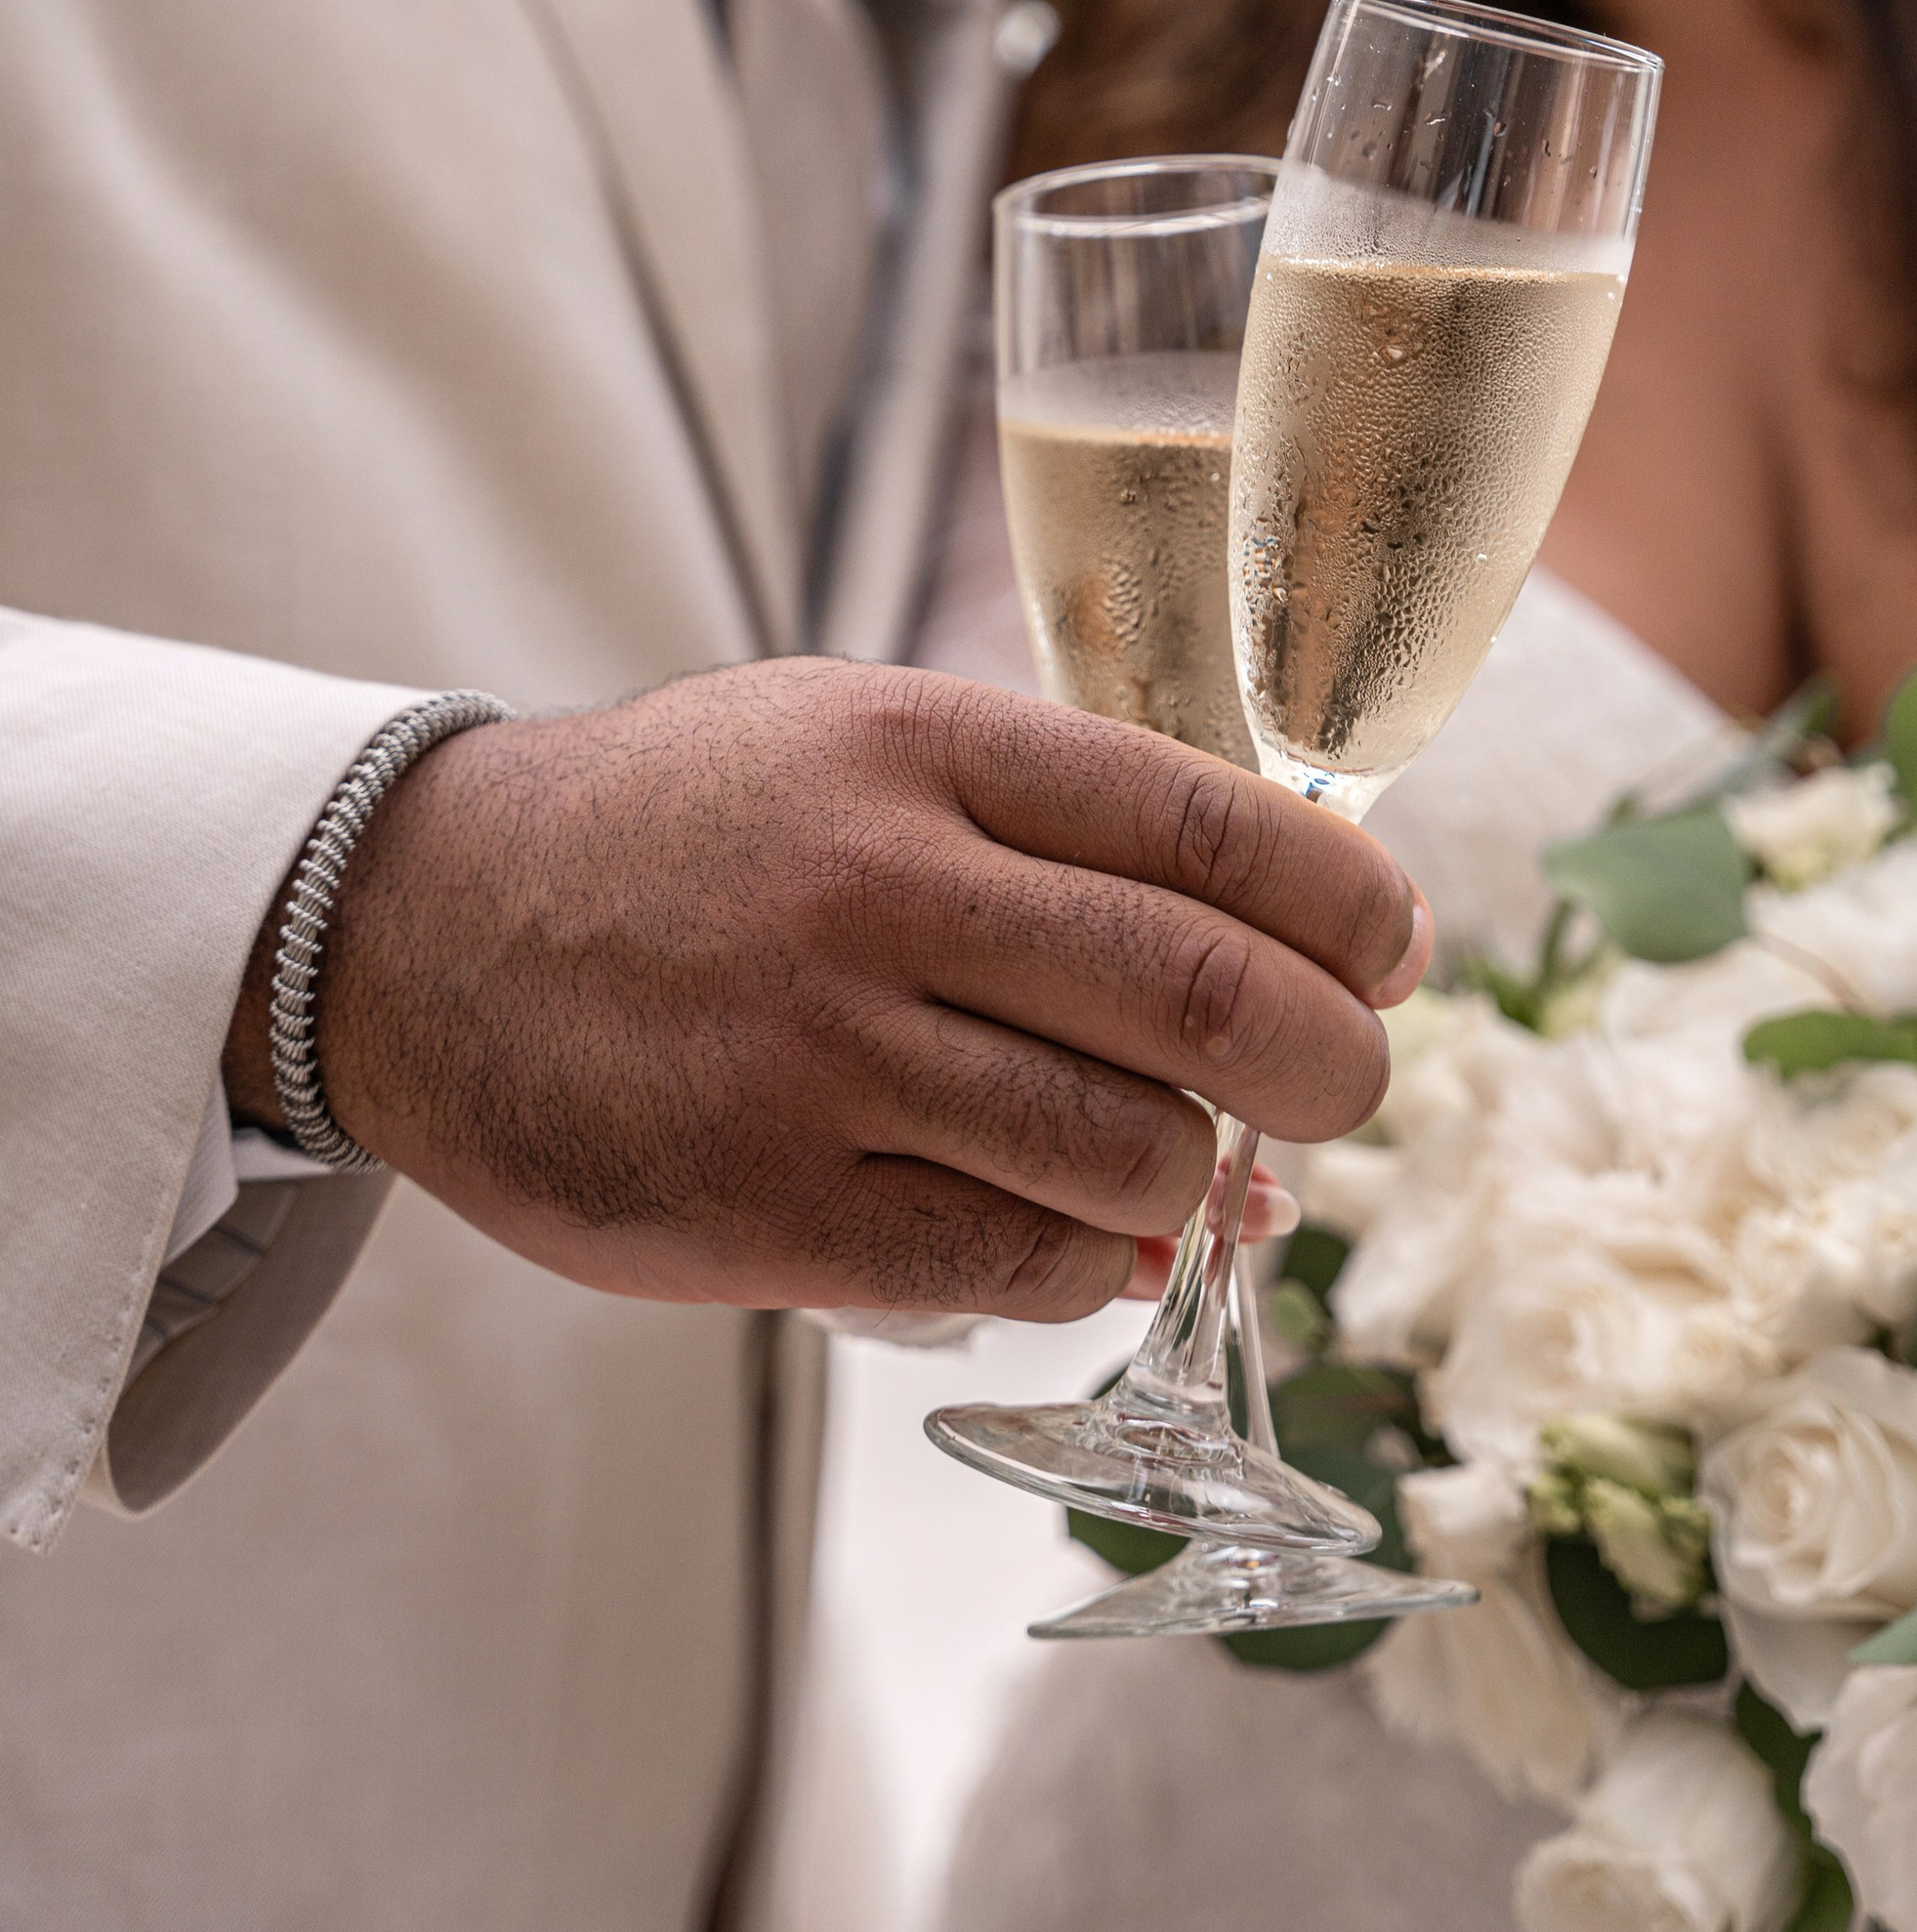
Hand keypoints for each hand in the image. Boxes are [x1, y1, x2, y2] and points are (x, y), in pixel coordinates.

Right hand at [225, 659, 1425, 1325]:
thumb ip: (1042, 827)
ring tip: (1193, 1166)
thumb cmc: (690, 833)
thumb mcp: (858, 743)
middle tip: (1348, 1084)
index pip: (1208, 826)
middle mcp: (885, 886)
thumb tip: (1266, 955)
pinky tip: (1087, 1235)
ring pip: (1124, 1142)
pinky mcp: (769, 1202)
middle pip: (1200, 991)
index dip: (1346, 903)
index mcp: (927, 748)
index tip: (1397, 947)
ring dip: (1201, 1177)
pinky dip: (1092, 1263)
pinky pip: (1012, 1262)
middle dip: (1328, 1059)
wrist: (430, 932)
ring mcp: (824, 1050)